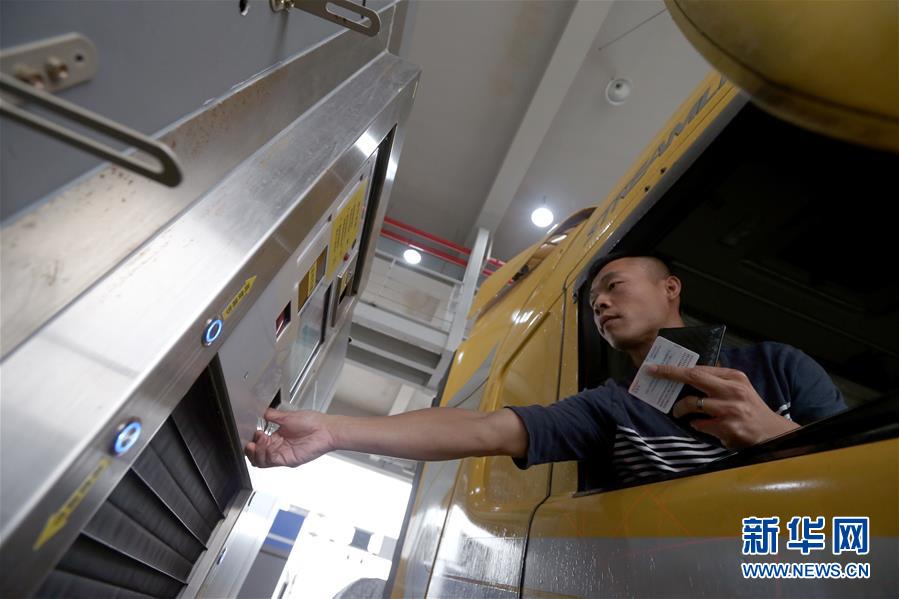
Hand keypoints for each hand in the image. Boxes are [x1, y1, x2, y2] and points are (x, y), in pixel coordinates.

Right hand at [244, 409, 335, 467]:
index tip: (254, 432)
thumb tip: (261, 411)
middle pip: (257, 455)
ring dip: (257, 452)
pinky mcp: (288, 460)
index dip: (253, 440)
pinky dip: (266, 455)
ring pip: (261, 461)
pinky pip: (271, 462)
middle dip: (251, 449)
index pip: (259, 443)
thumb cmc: (312, 422)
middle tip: (251, 442)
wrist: (325, 429)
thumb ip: (272, 415)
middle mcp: (279, 447)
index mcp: (277, 437)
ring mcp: (283, 454)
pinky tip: (268, 446)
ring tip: (260, 441)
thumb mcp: (287, 416)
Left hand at [647, 364, 799, 448]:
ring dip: (681, 409)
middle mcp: (732, 390)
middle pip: (694, 377)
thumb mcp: (738, 388)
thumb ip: (717, 381)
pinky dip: (696, 424)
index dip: (675, 368)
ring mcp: (730, 409)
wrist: (772, 432)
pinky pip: (700, 424)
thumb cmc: (750, 408)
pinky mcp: (728, 427)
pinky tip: (701, 425)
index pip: (699, 369)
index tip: (656, 367)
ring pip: (693, 404)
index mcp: (734, 377)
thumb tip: (687, 374)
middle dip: (670, 374)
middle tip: (653, 374)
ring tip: (678, 412)